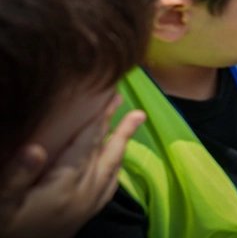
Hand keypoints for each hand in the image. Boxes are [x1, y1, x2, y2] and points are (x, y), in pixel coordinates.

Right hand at [0, 97, 144, 237]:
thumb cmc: (5, 227)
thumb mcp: (2, 202)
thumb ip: (17, 175)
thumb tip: (35, 148)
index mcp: (65, 187)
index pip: (86, 146)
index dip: (99, 120)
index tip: (111, 97)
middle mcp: (84, 195)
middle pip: (107, 155)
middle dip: (121, 130)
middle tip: (137, 111)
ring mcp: (87, 208)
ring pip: (112, 171)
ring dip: (122, 147)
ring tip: (132, 127)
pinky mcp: (84, 218)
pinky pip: (109, 188)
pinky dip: (115, 169)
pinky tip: (115, 164)